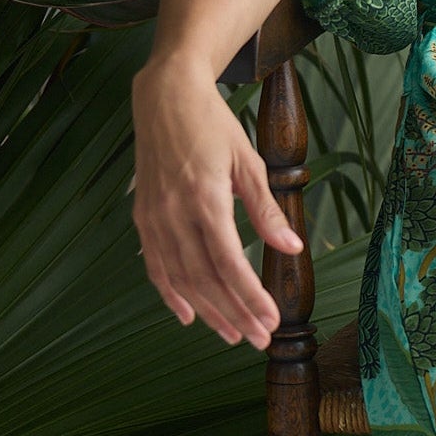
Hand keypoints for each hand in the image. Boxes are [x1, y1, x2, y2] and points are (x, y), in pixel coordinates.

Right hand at [130, 57, 302, 348]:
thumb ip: (266, 208)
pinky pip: (156, 265)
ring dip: (207, 310)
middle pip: (205, 278)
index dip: (249, 296)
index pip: (229, 262)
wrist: (165, 97)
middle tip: (257, 338)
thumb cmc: (213, 126)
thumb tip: (292, 247)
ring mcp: (155, 217)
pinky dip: (170, 293)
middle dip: (233, 313)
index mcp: (205, 199)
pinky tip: (187, 315)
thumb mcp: (248, 161)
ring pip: (180, 278)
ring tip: (231, 334)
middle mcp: (175, 214)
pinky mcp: (143, 217)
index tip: (270, 320)